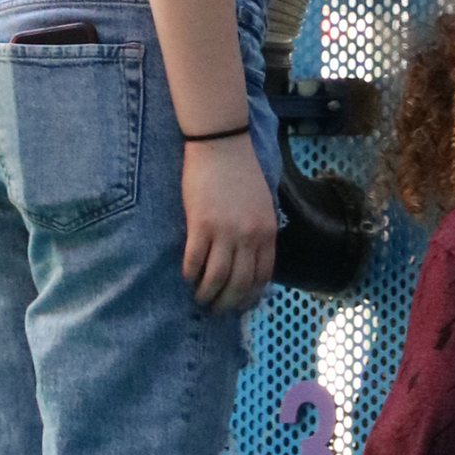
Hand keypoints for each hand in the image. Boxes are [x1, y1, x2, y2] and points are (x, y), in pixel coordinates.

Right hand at [181, 132, 277, 312]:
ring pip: (217, 279)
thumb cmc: (241, 172)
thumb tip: (249, 259)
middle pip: (240, 284)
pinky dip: (190, 274)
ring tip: (200, 299)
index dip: (250, 296)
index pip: (262, 276)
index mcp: (267, 231)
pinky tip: (186, 276)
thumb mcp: (262, 204)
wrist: (221, 145)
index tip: (241, 305)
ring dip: (207, 294)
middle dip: (228, 303)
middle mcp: (250, 236)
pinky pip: (195, 260)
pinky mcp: (201, 225)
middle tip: (216, 309)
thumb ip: (258, 231)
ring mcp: (226, 232)